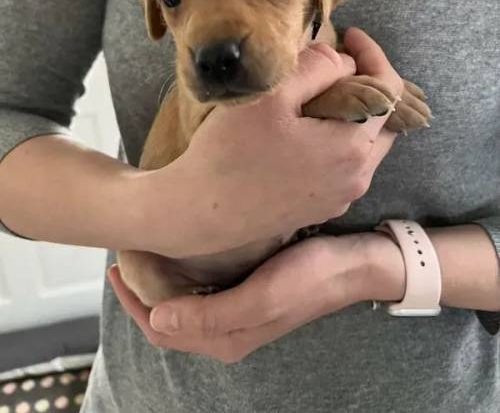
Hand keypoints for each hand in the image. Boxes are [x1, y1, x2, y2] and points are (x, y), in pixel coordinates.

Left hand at [109, 232, 404, 362]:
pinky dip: (179, 274)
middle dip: (139, 290)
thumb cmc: (309, 276)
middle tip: (125, 253)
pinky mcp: (244, 294)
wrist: (352, 264)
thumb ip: (210, 314)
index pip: (159, 326)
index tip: (117, 264)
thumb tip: (158, 318)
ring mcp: (235, 312)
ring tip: (144, 249)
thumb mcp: (261, 297)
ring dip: (158, 281)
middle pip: (165, 317)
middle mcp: (226, 331)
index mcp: (225, 338)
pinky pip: (198, 290)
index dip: (132, 299)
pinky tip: (177, 250)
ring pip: (180, 303)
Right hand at [136, 28, 402, 258]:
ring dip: (352, 112)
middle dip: (366, 84)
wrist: (200, 212)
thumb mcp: (273, 95)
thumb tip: (344, 63)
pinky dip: (338, 138)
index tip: (349, 34)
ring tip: (320, 91)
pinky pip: (345, 165)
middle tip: (337, 61)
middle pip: (382, 120)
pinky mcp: (321, 208)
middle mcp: (357, 178)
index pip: (389, 91)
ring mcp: (340, 198)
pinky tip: (306, 129)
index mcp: (353, 148)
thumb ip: (318, 68)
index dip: (374, 56)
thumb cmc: (230, 152)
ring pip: (365, 144)